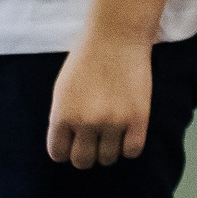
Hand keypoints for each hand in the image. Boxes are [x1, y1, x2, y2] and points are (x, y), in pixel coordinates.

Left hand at [47, 32, 150, 167]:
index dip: (66, 149)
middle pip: (83, 161)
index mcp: (62, 115)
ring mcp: (113, 123)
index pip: (58, 154)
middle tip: (94, 140)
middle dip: (87, 153)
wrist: (116, 36)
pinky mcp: (138, 119)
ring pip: (108, 158)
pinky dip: (130, 146)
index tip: (74, 142)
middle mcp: (86, 123)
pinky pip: (132, 151)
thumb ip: (62, 117)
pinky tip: (128, 132)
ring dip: (109, 149)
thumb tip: (67, 143)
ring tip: (113, 132)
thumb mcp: (62, 88)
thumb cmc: (86, 57)